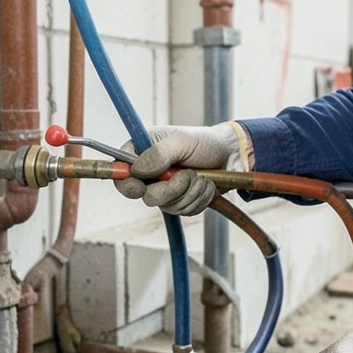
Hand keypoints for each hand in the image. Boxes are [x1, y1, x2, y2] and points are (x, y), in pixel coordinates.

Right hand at [113, 123, 248, 215]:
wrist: (232, 155)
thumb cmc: (206, 142)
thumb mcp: (182, 141)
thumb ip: (159, 154)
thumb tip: (137, 170)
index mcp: (143, 151)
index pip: (120, 172)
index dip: (126, 184)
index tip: (140, 188)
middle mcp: (150, 172)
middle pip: (144, 196)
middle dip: (171, 189)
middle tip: (188, 175)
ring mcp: (164, 189)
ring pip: (166, 206)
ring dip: (190, 193)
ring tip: (202, 177)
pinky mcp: (180, 201)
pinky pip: (183, 211)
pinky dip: (198, 200)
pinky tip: (206, 186)